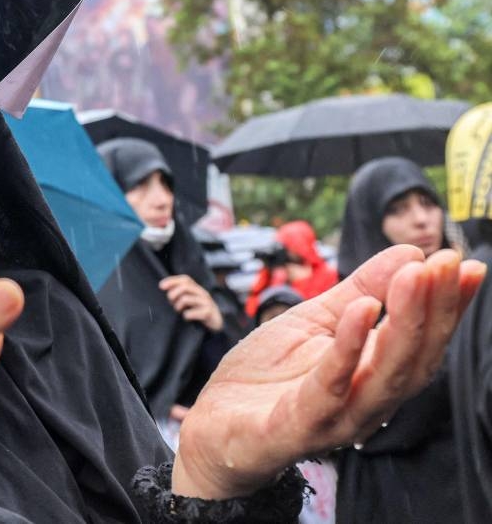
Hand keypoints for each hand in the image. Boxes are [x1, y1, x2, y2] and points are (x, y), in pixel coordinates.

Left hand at [160, 275, 223, 331]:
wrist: (216, 323)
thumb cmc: (199, 310)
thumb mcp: (189, 300)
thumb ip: (179, 294)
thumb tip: (164, 289)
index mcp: (196, 288)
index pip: (185, 279)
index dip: (172, 280)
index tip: (161, 286)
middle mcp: (202, 293)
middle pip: (185, 286)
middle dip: (173, 293)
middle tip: (170, 302)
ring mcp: (206, 302)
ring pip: (186, 298)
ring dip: (178, 305)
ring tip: (178, 310)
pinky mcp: (209, 312)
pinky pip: (194, 312)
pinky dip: (187, 315)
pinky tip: (186, 317)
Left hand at [171, 247, 484, 499]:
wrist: (213, 425)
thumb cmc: (265, 376)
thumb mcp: (314, 321)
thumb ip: (359, 290)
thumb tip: (410, 252)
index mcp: (374, 376)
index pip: (423, 340)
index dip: (449, 305)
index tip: (467, 263)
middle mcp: (366, 402)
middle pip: (414, 358)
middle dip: (435, 309)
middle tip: (446, 262)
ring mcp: (335, 419)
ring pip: (384, 376)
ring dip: (404, 324)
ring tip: (415, 276)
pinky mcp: (296, 427)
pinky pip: (328, 389)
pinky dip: (348, 349)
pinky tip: (361, 310)